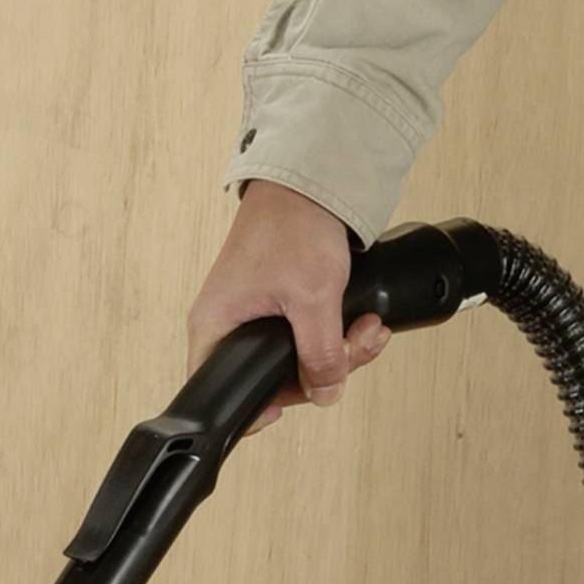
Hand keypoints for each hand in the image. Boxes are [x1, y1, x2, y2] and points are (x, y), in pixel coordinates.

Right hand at [186, 181, 388, 432]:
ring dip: (339, 351)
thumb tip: (325, 393)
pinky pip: (305, 335)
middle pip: (271, 377)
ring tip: (368, 330)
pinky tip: (361, 321)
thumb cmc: (291, 224)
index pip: (219, 391)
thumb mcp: (313, 297)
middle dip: (321, 371)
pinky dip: (335, 333)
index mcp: (215, 328)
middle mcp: (228, 325)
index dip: (255, 407)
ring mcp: (253, 314)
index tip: (285, 407)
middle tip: (353, 352)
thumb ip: (320, 353)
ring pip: (296, 356)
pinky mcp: (277, 303)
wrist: (308, 176)